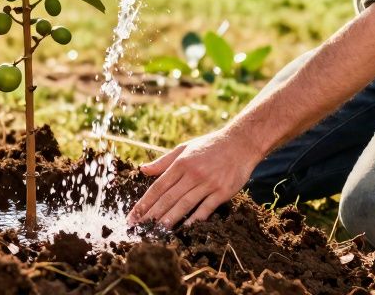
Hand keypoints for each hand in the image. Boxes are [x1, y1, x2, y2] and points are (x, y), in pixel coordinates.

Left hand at [127, 127, 259, 228]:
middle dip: (151, 215)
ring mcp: (208, 183)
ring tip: (156, 232)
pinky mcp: (223, 191)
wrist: (241, 143)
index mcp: (181, 163)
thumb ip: (163, 161)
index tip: (133, 216)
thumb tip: (142, 170)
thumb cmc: (210, 146)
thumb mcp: (184, 148)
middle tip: (139, 229)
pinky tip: (185, 229)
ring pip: (185, 204)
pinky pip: (206, 208)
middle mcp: (193, 173)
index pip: (158, 186)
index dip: (144, 203)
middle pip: (168, 198)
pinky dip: (195, 219)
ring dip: (169, 219)